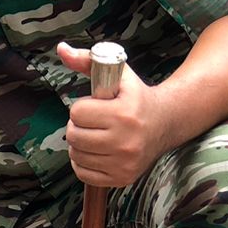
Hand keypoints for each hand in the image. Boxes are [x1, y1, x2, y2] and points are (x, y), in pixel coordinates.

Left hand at [57, 43, 170, 187]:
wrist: (166, 123)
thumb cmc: (136, 96)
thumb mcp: (117, 73)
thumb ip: (87, 60)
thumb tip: (61, 49)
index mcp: (124, 114)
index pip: (77, 112)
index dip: (83, 107)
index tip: (96, 106)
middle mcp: (126, 141)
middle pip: (73, 135)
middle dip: (79, 126)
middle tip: (94, 122)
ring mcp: (124, 163)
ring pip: (76, 155)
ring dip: (80, 144)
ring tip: (96, 135)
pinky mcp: (122, 178)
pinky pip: (83, 173)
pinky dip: (84, 162)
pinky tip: (97, 151)